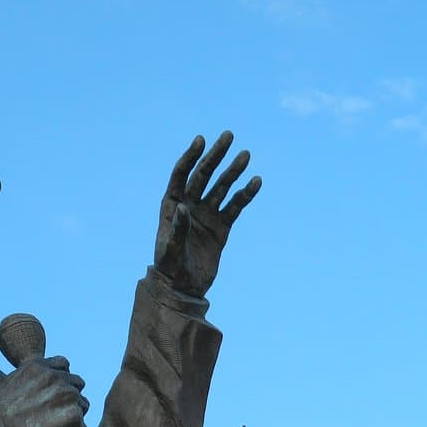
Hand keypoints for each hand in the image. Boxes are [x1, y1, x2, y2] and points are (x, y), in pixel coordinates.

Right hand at [0, 356, 88, 426]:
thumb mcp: (8, 385)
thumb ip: (28, 381)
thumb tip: (36, 390)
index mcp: (37, 365)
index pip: (63, 365)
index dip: (61, 380)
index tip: (53, 396)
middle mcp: (53, 375)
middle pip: (76, 383)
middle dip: (68, 398)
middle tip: (54, 417)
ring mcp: (65, 393)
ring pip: (83, 403)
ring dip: (73, 415)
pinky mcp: (72, 414)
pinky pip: (82, 422)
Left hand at [154, 132, 260, 297]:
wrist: (183, 290)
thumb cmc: (169, 270)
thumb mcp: (170, 251)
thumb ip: (176, 230)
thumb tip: (182, 207)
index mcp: (171, 207)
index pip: (181, 175)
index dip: (190, 157)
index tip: (201, 140)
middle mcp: (189, 206)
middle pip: (204, 175)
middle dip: (216, 156)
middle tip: (229, 136)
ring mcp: (206, 216)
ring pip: (222, 188)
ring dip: (233, 172)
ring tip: (245, 156)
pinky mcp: (221, 229)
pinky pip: (235, 207)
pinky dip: (245, 195)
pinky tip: (256, 182)